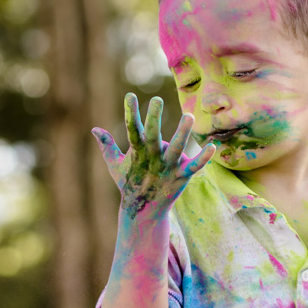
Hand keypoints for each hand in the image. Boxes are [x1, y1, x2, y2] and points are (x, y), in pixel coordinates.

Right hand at [91, 93, 214, 217]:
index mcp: (137, 152)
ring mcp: (167, 167)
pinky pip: (194, 166)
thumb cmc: (130, 184)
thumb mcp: (115, 165)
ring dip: (183, 133)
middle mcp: (152, 158)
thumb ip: (107, 146)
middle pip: (152, 136)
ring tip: (189, 115)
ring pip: (176, 148)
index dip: (130, 113)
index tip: (129, 95)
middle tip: (156, 100)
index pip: (131, 129)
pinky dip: (203, 158)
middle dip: (153, 119)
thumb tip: (94, 129)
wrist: (143, 212)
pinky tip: (213, 146)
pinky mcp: (181, 177)